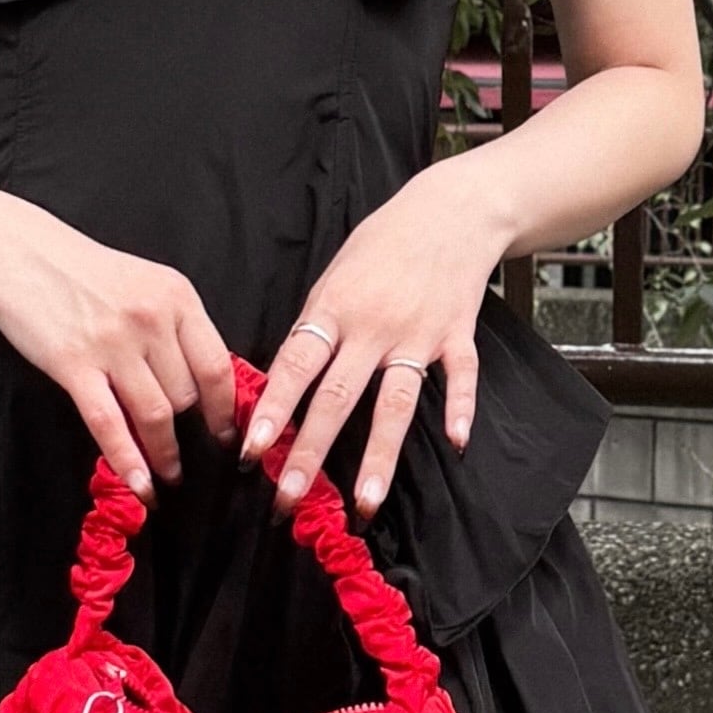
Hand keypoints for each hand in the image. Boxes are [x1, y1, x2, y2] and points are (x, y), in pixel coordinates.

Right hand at [0, 197, 235, 497]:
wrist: (17, 252)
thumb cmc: (81, 270)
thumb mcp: (145, 283)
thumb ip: (174, 326)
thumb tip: (201, 384)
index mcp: (177, 296)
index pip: (217, 366)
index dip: (225, 410)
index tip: (226, 435)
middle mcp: (151, 319)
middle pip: (187, 396)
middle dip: (189, 433)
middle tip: (191, 460)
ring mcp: (113, 342)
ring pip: (156, 415)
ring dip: (165, 455)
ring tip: (167, 476)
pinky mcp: (74, 364)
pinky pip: (109, 423)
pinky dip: (128, 459)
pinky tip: (140, 483)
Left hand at [242, 162, 510, 516]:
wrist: (449, 212)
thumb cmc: (383, 244)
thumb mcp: (333, 276)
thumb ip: (315, 329)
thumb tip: (286, 383)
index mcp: (334, 309)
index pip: (295, 368)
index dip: (272, 411)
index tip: (251, 451)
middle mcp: (373, 327)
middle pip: (337, 398)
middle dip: (310, 452)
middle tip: (289, 498)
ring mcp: (417, 335)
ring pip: (395, 403)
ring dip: (379, 455)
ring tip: (365, 501)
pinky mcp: (457, 336)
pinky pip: (460, 377)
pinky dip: (461, 409)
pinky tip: (458, 443)